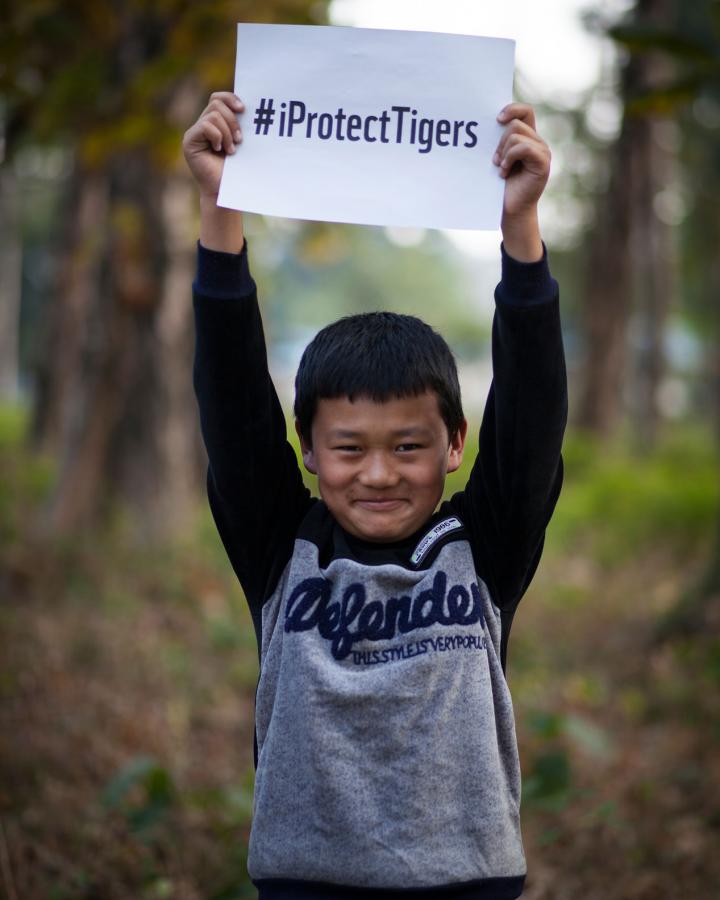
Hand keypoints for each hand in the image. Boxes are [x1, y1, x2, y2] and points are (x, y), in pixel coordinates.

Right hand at [182, 92, 244, 197]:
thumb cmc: (237, 169)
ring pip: (213, 114)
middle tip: (239, 140)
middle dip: (232, 120)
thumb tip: (247, 105)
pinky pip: (205, 125)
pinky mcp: (189, 141)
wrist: (227, 191)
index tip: (244, 110)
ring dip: (227, 132)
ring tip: (231, 150)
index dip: (230, 98)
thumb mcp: (241, 142)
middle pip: (216, 103)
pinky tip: (219, 150)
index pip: (218, 98)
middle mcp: (203, 125)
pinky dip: (217, 136)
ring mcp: (195, 133)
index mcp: (216, 123)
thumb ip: (240, 124)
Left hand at [493, 103, 549, 261]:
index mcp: (528, 139)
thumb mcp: (497, 159)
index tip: (496, 119)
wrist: (509, 211)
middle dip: (500, 142)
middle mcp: (538, 142)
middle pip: (516, 123)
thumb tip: (487, 121)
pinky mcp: (543, 163)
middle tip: (495, 161)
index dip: (511, 109)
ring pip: (516, 135)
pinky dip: (509, 158)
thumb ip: (498, 141)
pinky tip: (504, 173)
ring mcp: (543, 152)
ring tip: (500, 169)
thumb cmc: (499, 187)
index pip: (525, 111)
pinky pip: (523, 148)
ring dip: (503, 152)